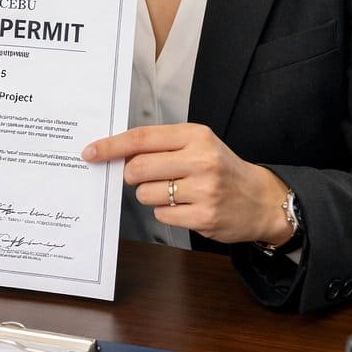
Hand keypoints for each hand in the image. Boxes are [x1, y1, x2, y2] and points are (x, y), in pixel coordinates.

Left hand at [82, 123, 292, 244]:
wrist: (261, 199)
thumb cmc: (220, 169)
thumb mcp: (197, 145)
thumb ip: (160, 146)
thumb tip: (116, 153)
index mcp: (195, 136)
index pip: (141, 138)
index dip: (111, 146)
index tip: (91, 152)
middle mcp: (200, 160)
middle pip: (137, 168)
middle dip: (132, 176)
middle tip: (146, 177)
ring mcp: (204, 189)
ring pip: (146, 194)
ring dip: (152, 195)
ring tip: (176, 192)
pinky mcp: (204, 216)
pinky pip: (162, 214)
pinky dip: (167, 212)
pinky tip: (186, 206)